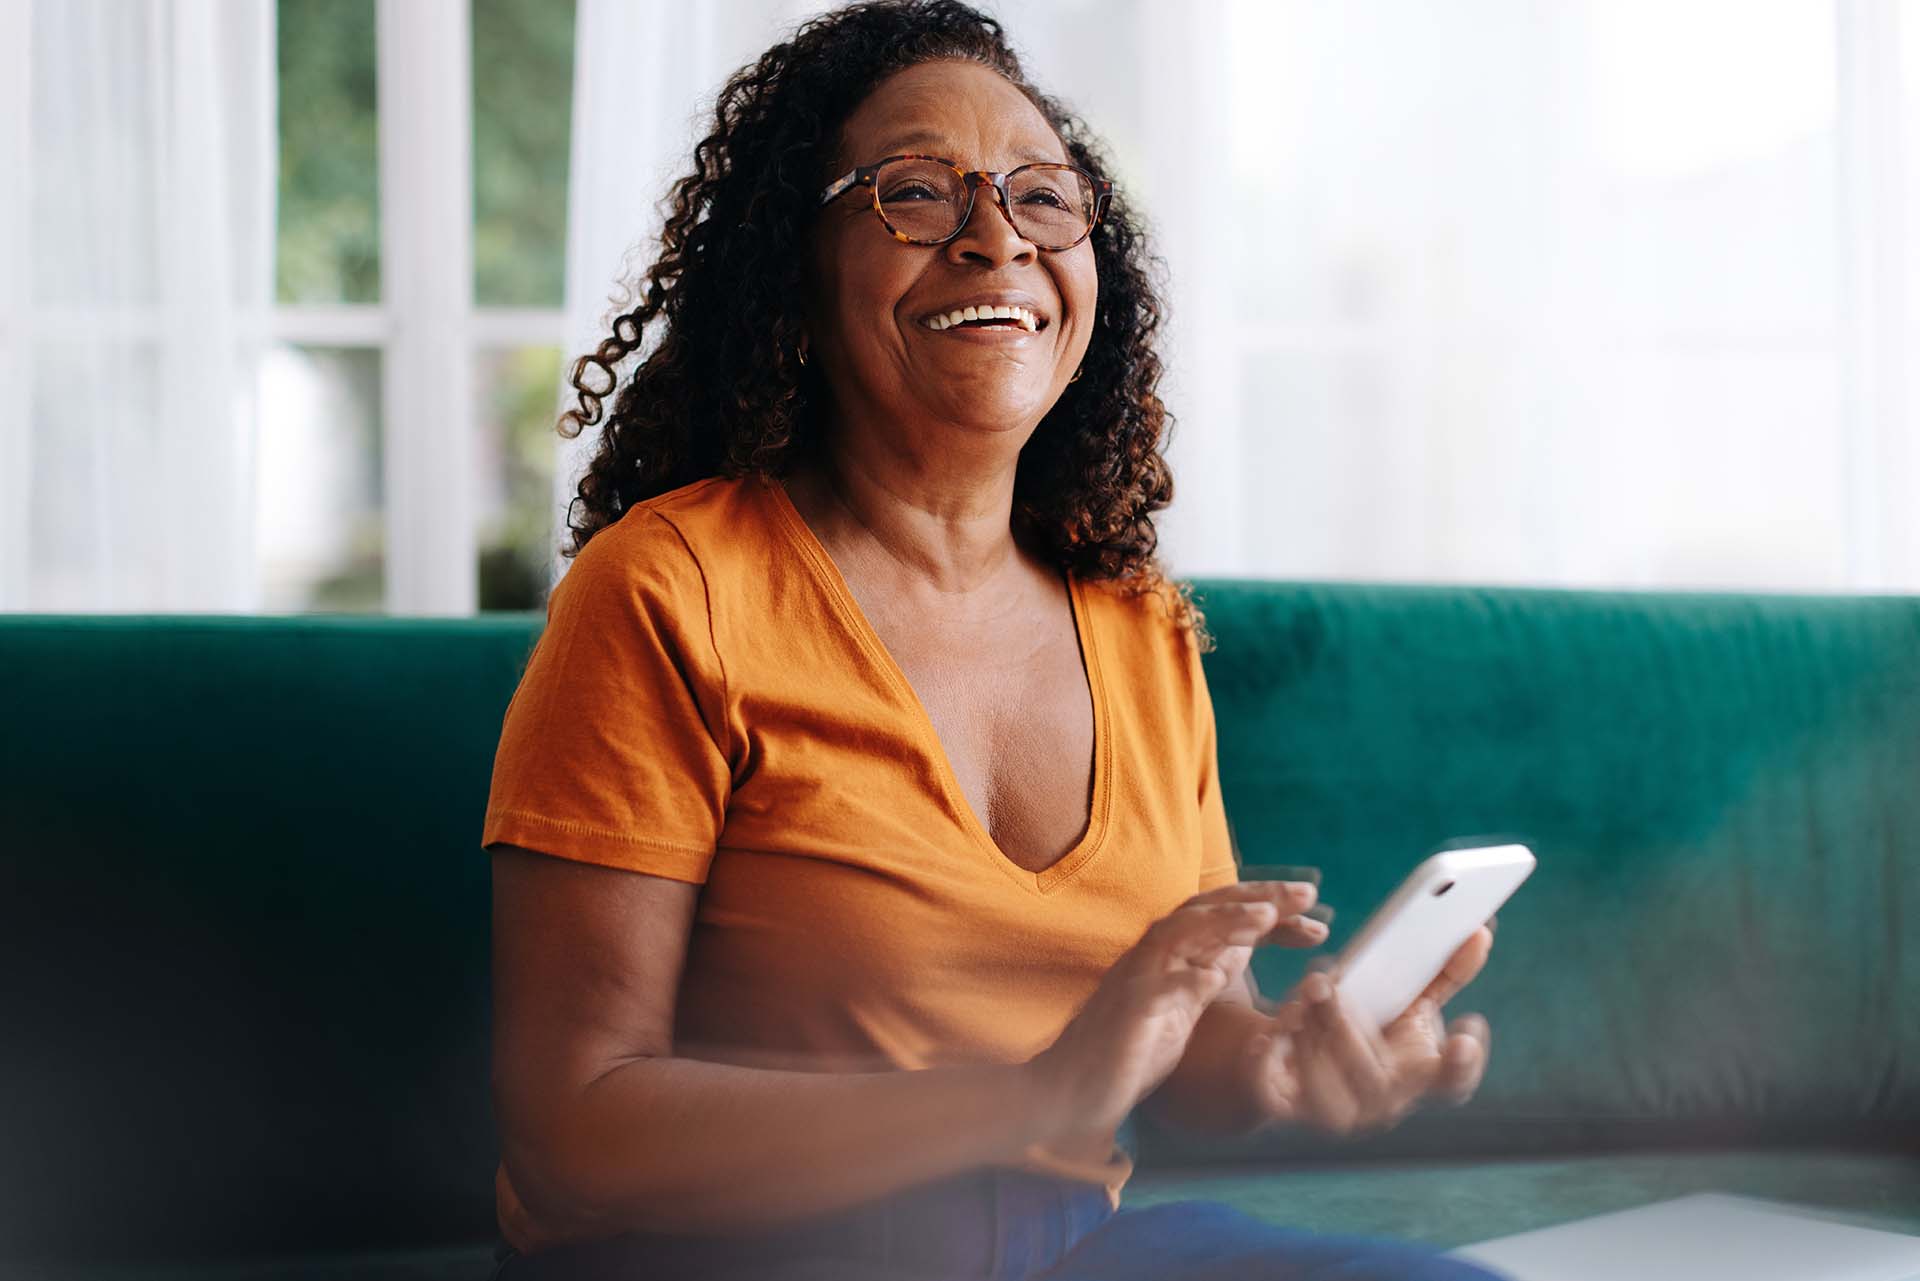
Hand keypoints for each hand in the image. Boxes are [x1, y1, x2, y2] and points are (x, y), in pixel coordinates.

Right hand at [1026, 881, 1329, 1137]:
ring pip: (1185, 928)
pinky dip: (1189, 970)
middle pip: (1211, 907)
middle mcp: (1158, 953)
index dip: (1273, 914)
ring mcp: (1141, 974)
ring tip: (1268, 914)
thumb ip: (1208, 973)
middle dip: (1260, 897)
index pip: (1228, 917)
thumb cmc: (1130, 1048)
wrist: (1075, 1088)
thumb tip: (1243, 947)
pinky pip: (1160, 979)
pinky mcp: (1130, 1005)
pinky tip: (1218, 971)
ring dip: (1227, 917)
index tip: (1315, 922)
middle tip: (1307, 894)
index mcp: (1176, 953)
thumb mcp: (1184, 1006)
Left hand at [1244, 924, 1494, 1135]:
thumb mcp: (1400, 1000)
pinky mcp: (1286, 1108)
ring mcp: (1334, 1112)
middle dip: (1346, 1025)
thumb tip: (1479, 933)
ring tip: (1299, 994)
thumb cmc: (1362, 1029)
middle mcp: (1380, 1103)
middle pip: (1372, 1075)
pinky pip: (1275, 1089)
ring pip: (1322, 1083)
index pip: (1450, 1081)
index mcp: (1415, 1075)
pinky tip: (1265, 1034)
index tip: (1466, 1030)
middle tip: (1324, 982)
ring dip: (1308, 1032)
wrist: (1295, 1064)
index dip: (1461, 1063)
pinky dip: (1270, 1057)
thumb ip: (1440, 972)